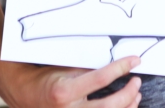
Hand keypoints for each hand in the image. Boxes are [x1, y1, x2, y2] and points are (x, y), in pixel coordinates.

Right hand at [4, 57, 140, 107]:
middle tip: (137, 81)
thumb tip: (113, 62)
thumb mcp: (63, 68)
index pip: (100, 79)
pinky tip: (127, 105)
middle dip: (129, 93)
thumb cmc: (46, 78)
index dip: (120, 68)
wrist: (27, 96)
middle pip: (110, 105)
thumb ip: (86, 68)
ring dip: (128, 105)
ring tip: (135, 93)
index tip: (134, 60)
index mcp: (65, 91)